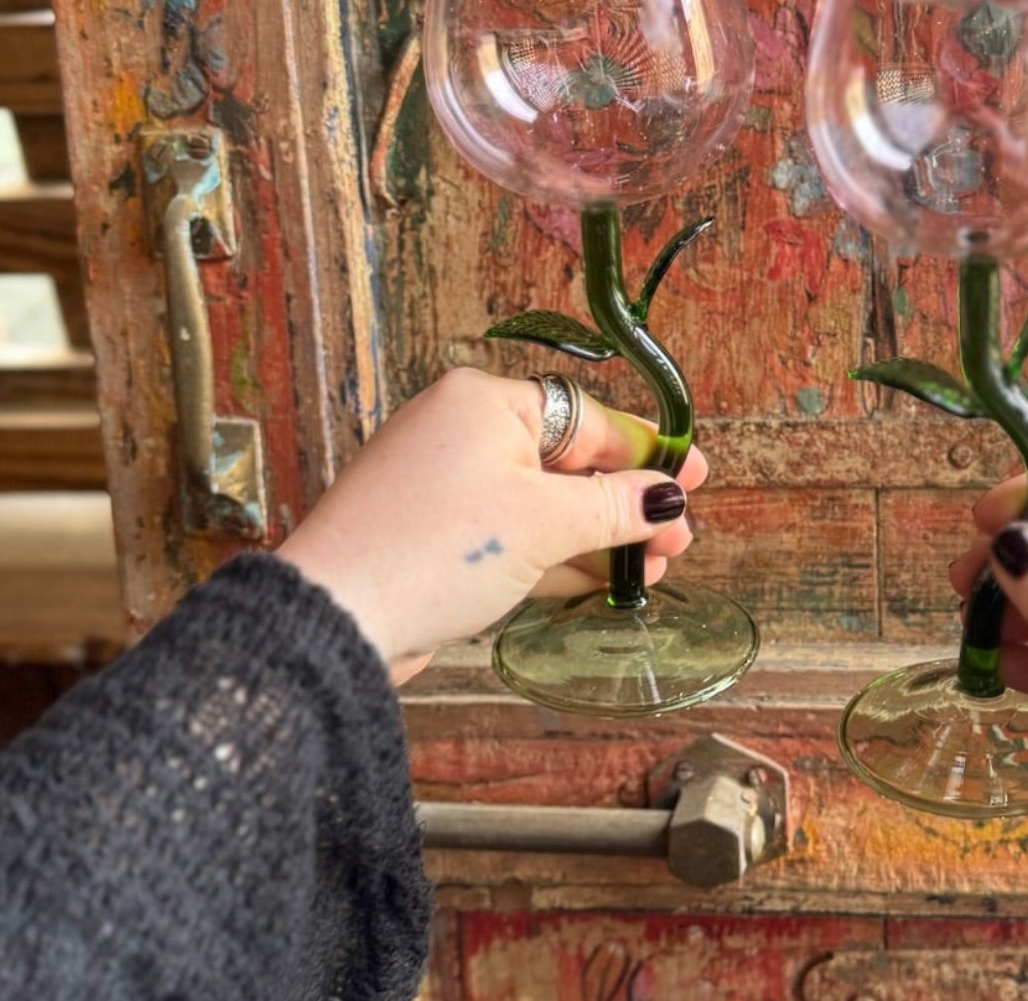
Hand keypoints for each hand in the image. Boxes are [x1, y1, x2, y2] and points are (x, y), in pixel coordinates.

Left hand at [277, 368, 705, 683]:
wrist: (334, 622)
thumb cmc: (432, 552)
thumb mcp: (541, 525)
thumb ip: (612, 508)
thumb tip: (665, 499)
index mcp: (486, 404)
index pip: (587, 421)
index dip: (646, 453)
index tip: (694, 476)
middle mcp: (464, 433)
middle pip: (568, 463)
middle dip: (627, 504)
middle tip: (676, 538)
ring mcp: (448, 487)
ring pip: (543, 504)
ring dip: (598, 537)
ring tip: (650, 569)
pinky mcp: (437, 537)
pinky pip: (514, 535)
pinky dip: (557, 556)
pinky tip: (602, 581)